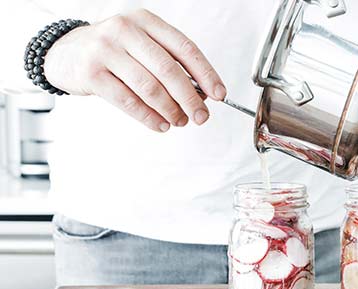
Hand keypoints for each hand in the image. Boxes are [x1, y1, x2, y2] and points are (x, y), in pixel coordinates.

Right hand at [43, 9, 225, 131]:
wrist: (64, 52)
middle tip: (201, 116)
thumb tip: (201, 94)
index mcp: (146, 21)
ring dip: (170, 109)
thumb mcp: (141, 46)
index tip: (218, 94)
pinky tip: (160, 124)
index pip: (185, 48)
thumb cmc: (112, 51)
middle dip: (190, 97)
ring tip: (180, 121)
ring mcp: (106, 50)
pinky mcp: (91, 73)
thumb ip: (169, 64)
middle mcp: (126, 30)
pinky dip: (148, 117)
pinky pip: (128, 100)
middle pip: (169, 69)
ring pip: (149, 87)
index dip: (206, 73)